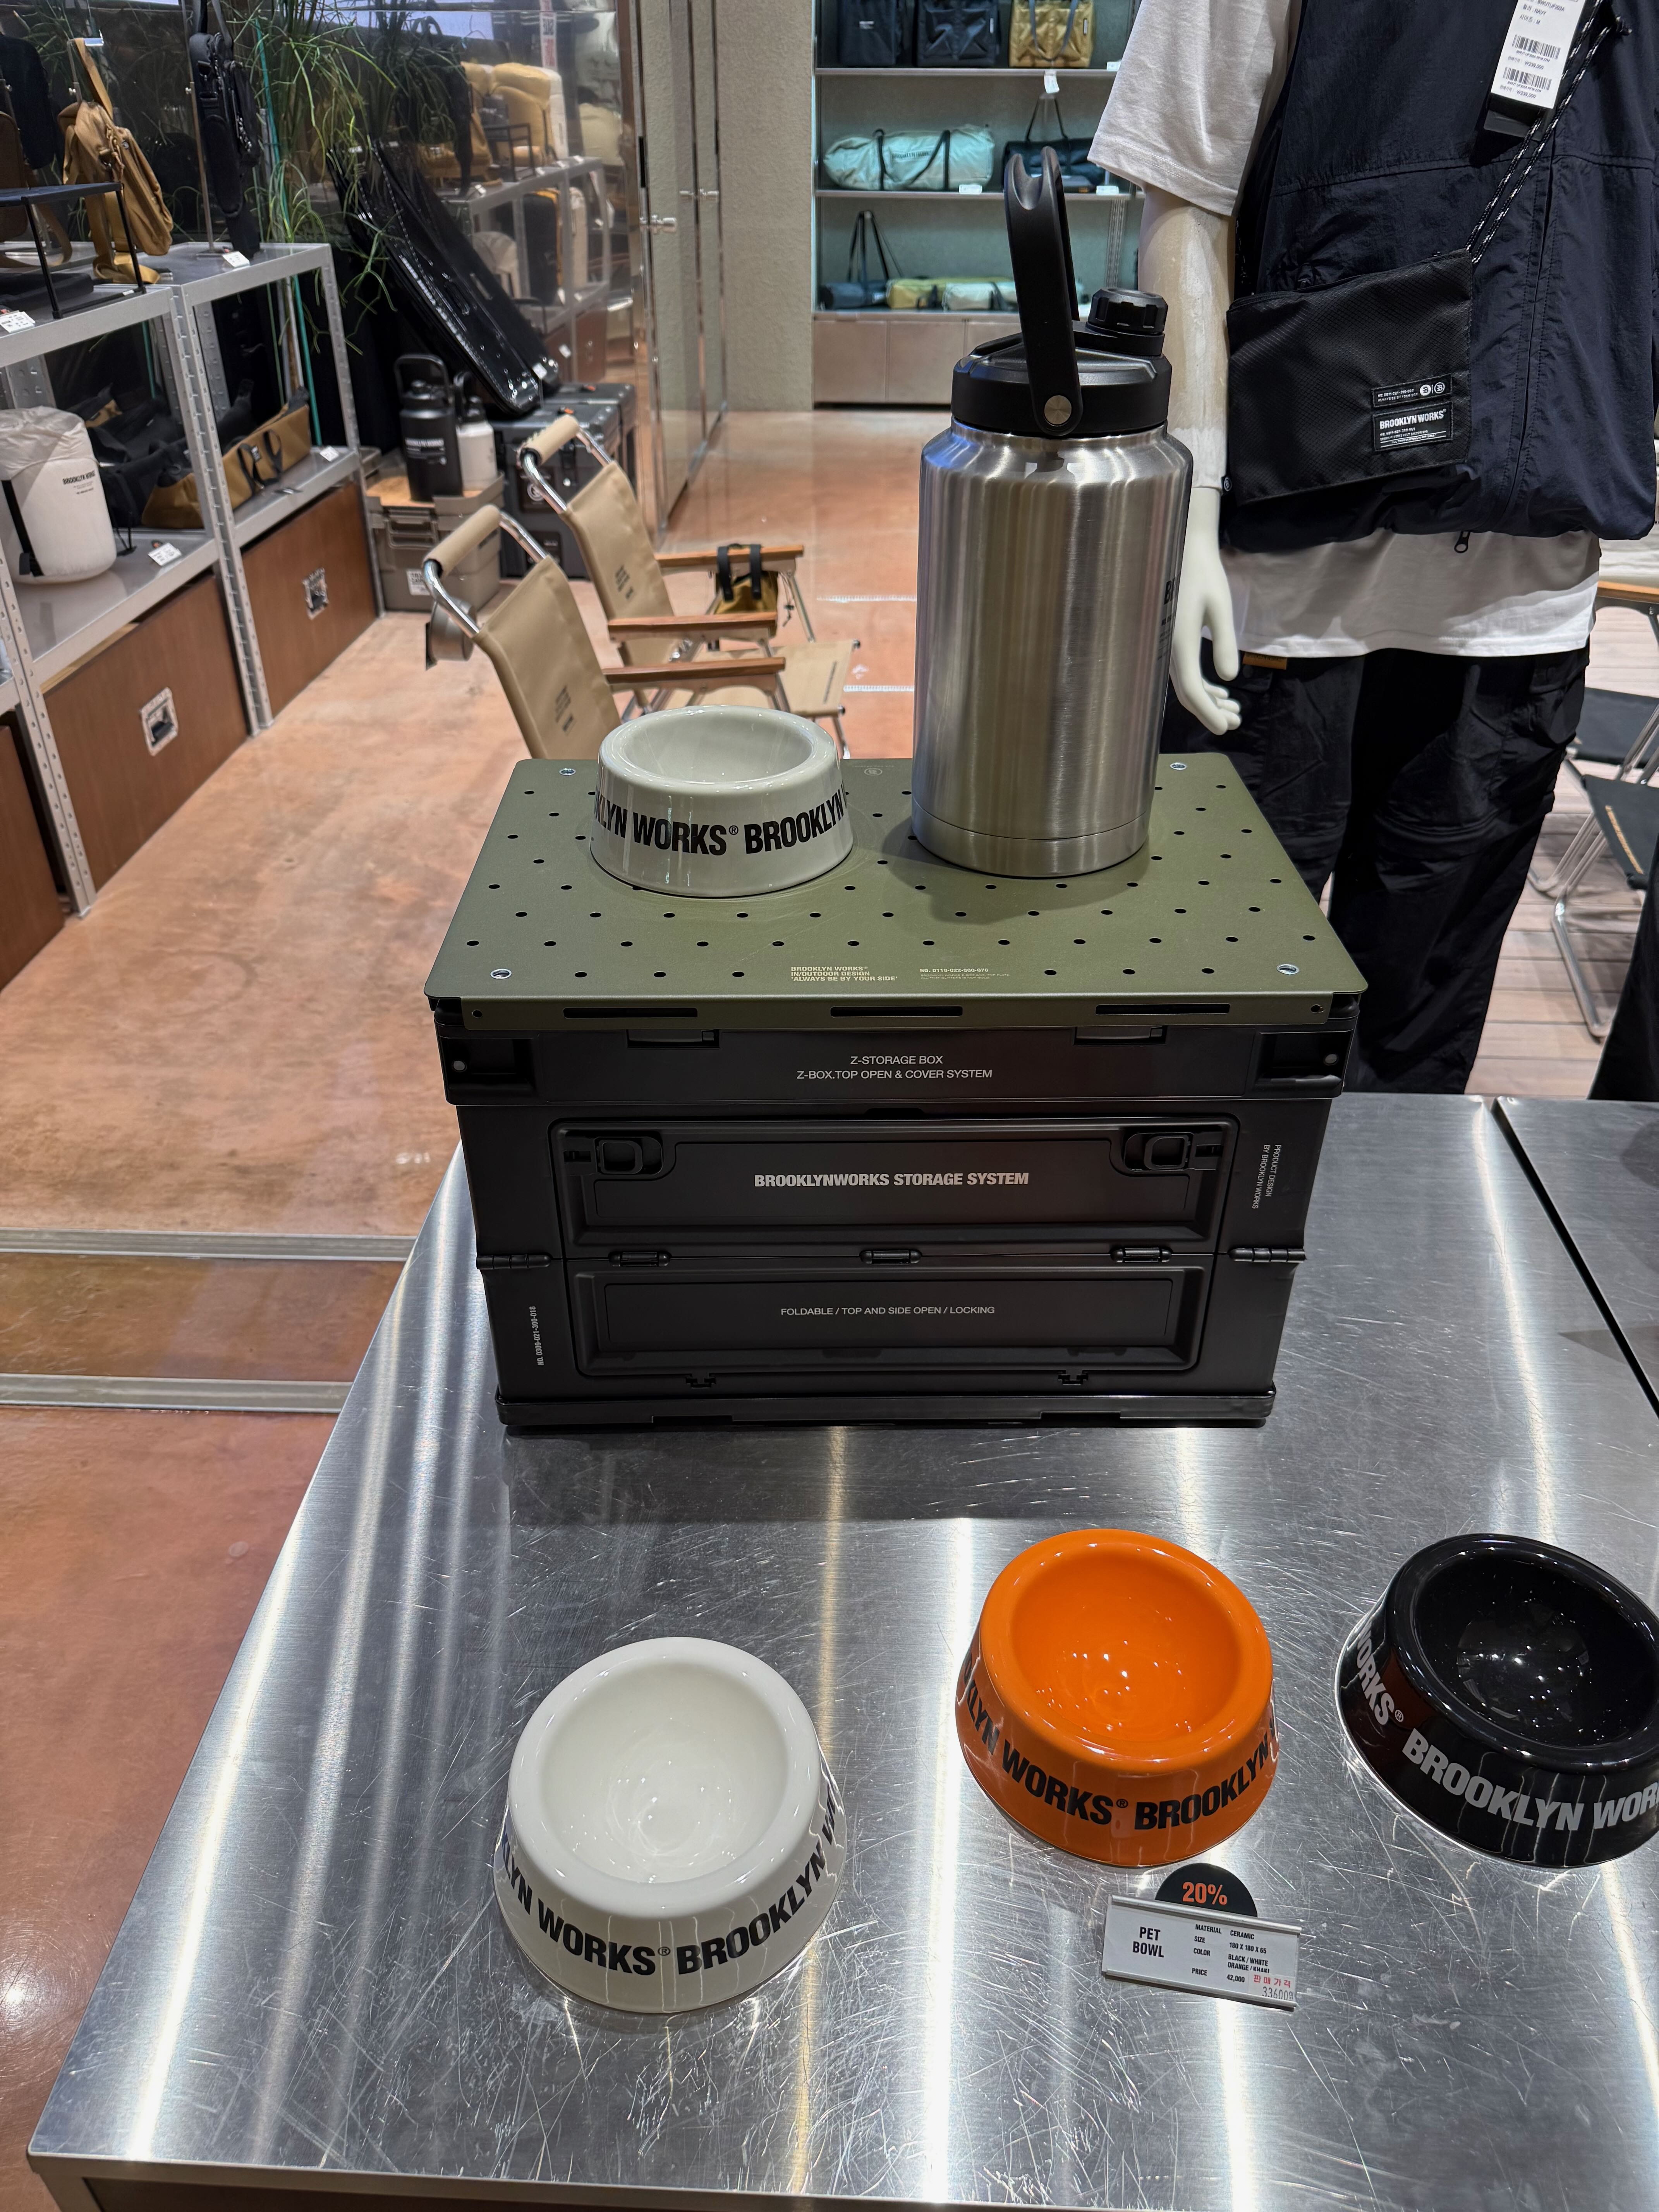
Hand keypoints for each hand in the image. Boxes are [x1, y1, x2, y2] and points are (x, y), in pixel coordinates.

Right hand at [1169, 485, 1240, 735]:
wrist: (1183, 548)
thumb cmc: (1204, 573)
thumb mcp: (1221, 606)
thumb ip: (1224, 642)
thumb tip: (1228, 679)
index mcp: (1179, 641)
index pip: (1191, 689)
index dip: (1207, 713)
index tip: (1225, 729)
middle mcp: (1169, 647)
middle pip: (1188, 692)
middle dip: (1211, 711)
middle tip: (1236, 723)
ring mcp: (1169, 645)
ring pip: (1187, 683)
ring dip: (1210, 700)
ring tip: (1234, 710)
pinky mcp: (1174, 640)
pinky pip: (1186, 671)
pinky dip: (1204, 684)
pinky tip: (1222, 689)